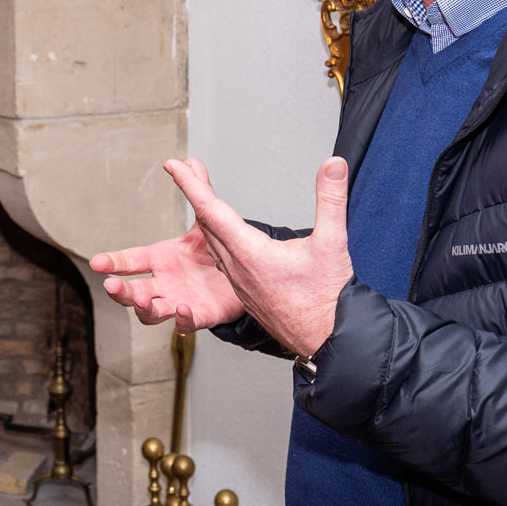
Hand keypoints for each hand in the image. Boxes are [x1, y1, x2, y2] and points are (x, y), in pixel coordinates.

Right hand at [92, 160, 244, 332]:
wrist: (244, 275)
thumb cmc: (215, 250)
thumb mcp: (208, 217)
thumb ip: (198, 189)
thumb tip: (186, 161)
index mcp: (160, 259)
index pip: (130, 261)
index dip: (113, 262)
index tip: (97, 262)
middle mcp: (163, 282)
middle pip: (132, 291)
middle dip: (120, 291)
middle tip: (111, 285)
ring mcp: (177, 301)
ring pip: (151, 312)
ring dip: (144, 308)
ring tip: (144, 300)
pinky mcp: (198, 316)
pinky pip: (185, 324)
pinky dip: (180, 320)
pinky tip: (181, 309)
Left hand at [169, 156, 353, 358]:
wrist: (328, 340)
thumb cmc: (327, 299)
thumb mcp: (333, 243)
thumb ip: (331, 199)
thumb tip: (333, 165)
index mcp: (250, 254)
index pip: (212, 211)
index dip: (191, 185)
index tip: (173, 166)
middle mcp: (237, 268)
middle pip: (207, 224)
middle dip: (194, 193)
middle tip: (182, 170)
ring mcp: (239, 282)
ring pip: (212, 243)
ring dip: (204, 217)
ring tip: (198, 196)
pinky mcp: (246, 292)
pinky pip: (222, 259)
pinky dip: (216, 238)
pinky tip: (220, 237)